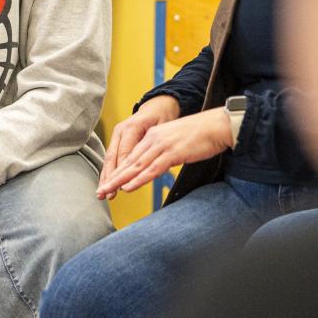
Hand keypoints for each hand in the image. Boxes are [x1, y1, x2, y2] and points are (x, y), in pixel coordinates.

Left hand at [96, 107, 233, 197]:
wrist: (217, 126)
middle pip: (128, 162)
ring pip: (136, 166)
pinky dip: (138, 179)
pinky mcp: (172, 153)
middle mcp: (153, 139)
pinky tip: (128, 187)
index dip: (117, 171)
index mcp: (153, 136)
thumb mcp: (175, 143)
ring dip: (120, 180)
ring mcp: (162, 145)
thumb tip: (155, 168)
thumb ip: (163, 154)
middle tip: (100, 191)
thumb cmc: (201, 135)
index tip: (107, 183)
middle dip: (113, 178)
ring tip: (108, 191)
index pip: (130, 156)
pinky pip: (151, 168)